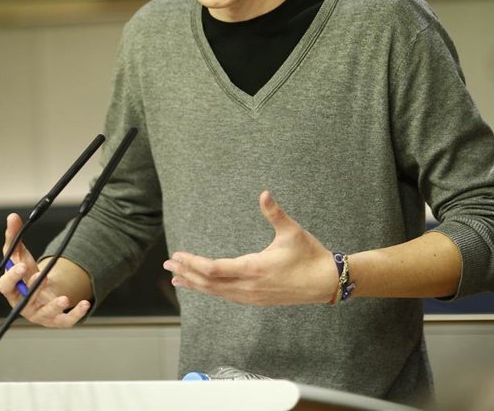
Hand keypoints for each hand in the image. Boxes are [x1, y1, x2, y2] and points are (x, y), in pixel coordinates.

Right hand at [0, 213, 91, 326]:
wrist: (42, 290)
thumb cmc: (26, 272)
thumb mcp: (20, 253)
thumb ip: (14, 236)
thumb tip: (12, 216)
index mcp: (11, 289)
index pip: (5, 286)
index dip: (12, 277)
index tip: (21, 266)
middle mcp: (23, 304)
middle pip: (25, 300)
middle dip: (34, 289)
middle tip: (42, 277)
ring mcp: (39, 314)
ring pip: (45, 313)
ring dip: (54, 306)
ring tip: (64, 298)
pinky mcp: (55, 320)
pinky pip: (65, 320)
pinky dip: (75, 313)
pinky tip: (85, 304)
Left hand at [163, 191, 337, 305]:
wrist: (326, 282)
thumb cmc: (310, 255)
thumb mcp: (292, 232)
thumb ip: (275, 213)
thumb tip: (264, 193)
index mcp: (254, 268)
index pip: (213, 269)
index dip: (192, 262)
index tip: (177, 255)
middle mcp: (249, 286)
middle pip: (208, 283)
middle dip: (186, 273)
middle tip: (167, 265)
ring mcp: (251, 296)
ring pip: (216, 292)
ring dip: (195, 284)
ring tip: (177, 278)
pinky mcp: (256, 299)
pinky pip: (226, 296)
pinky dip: (210, 290)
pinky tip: (202, 286)